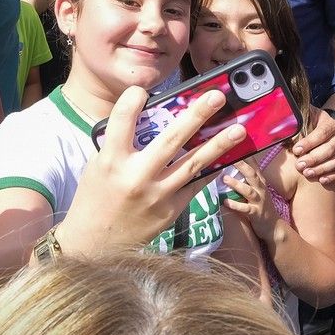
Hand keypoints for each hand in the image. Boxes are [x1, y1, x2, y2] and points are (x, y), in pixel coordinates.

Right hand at [59, 86, 245, 253]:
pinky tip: (227, 156)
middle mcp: (136, 177)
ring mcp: (157, 195)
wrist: (95, 244)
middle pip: (171, 140)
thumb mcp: (99, 165)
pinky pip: (196, 186)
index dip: (131, 101)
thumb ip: (120, 143)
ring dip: (219, 145)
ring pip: (193, 165)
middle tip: (217, 97)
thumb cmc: (96, 198)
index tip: (141, 90)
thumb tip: (153, 117)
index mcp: (110, 161)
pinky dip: (212, 170)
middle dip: (197, 116)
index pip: (121, 121)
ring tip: (239, 129)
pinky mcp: (171, 211)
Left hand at [222, 161, 279, 241]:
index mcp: (259, 181)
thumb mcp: (256, 188)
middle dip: (241, 165)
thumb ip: (245, 176)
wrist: (273, 227)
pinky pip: (245, 209)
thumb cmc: (260, 204)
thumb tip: (229, 163)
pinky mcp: (256, 213)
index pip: (253, 164)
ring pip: (248, 191)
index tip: (234, 143)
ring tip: (224, 178)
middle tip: (229, 156)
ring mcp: (259, 201)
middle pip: (252, 174)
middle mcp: (260, 189)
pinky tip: (225, 202)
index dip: (245, 154)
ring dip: (236, 184)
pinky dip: (235, 205)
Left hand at [291, 106, 334, 182]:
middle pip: (329, 148)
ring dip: (321, 168)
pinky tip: (321, 180)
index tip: (296, 150)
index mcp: (329, 123)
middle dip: (313, 158)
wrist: (325, 128)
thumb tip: (280, 124)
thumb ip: (294, 120)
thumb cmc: (309, 124)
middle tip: (299, 165)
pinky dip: (332, 176)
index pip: (321, 133)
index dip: (309, 142)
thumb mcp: (304, 117)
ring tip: (307, 173)